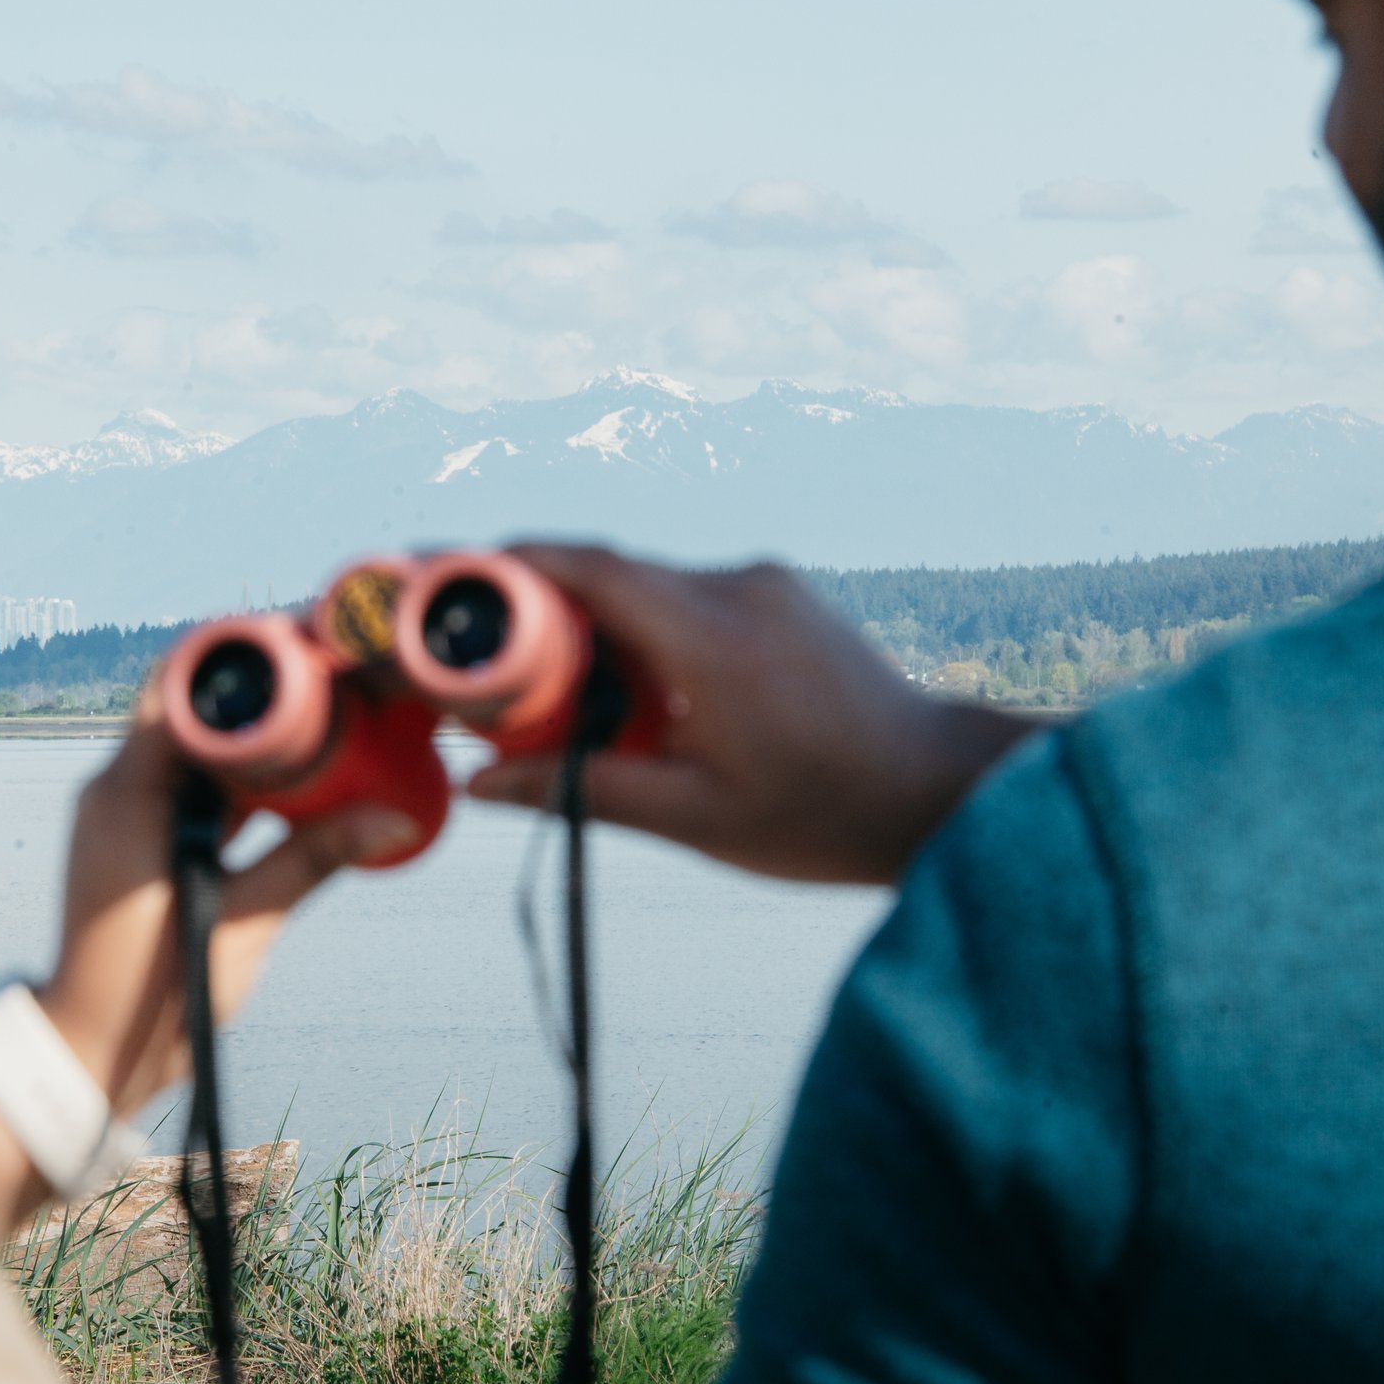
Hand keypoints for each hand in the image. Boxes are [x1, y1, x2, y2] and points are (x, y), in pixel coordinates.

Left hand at [0, 689, 419, 1243]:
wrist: (92, 1051)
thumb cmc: (155, 993)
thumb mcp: (244, 919)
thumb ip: (315, 859)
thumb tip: (398, 816)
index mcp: (128, 792)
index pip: (181, 687)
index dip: (246, 658)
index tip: (310, 644)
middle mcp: (116, 788)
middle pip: (191, 709)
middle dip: (261, 693)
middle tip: (334, 677)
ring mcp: (123, 814)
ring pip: (194, 748)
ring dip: (253, 737)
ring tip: (329, 717)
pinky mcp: (137, 839)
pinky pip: (191, 788)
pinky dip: (238, 780)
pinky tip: (297, 779)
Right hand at [466, 544, 1036, 884]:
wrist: (944, 792)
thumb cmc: (826, 815)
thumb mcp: (694, 818)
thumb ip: (580, 791)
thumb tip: (480, 783)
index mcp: (713, 637)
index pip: (589, 568)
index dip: (505, 565)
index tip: (439, 575)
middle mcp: (739, 588)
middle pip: (604, 573)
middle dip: (529, 608)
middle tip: (470, 655)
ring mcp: (764, 585)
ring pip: (642, 586)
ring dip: (587, 627)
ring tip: (548, 695)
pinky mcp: (777, 596)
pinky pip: (681, 598)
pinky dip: (635, 633)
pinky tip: (622, 694)